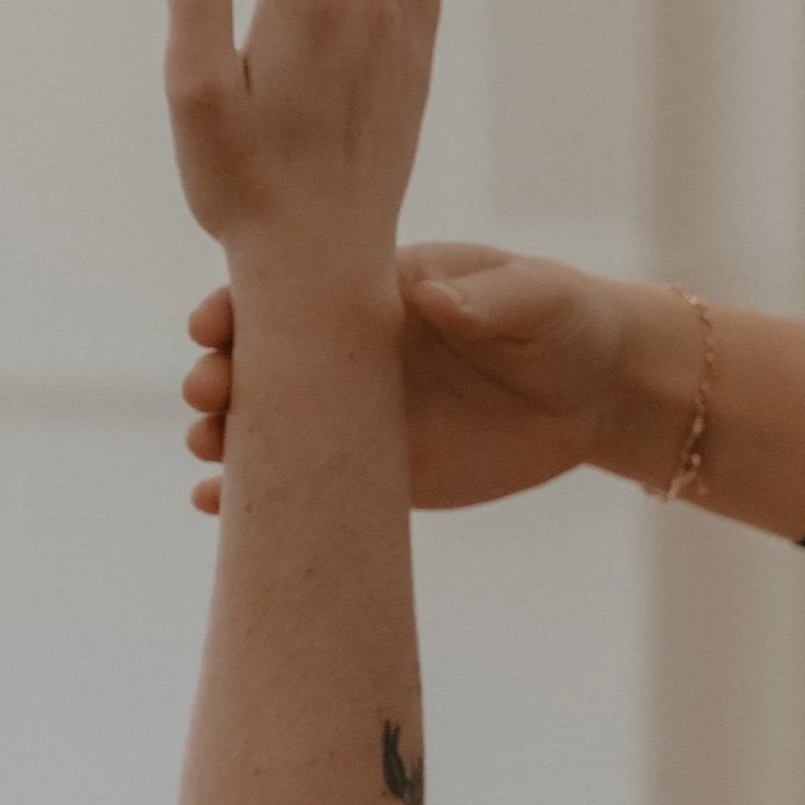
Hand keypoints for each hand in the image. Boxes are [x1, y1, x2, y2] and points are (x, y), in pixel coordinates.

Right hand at [181, 244, 674, 515]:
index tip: (212, 326)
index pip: (291, 295)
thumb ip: (484, 298)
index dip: (242, 307)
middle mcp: (353, 354)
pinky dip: (263, 498)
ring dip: (230, 436)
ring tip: (207, 450)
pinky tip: (218, 509)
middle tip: (208, 395)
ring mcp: (361, 416)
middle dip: (222, 375)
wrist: (597, 392)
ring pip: (276, 426)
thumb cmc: (563, 320)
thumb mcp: (533, 299)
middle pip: (265, 362)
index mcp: (375, 296)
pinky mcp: (383, 473)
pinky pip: (314, 485)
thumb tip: (433, 298)